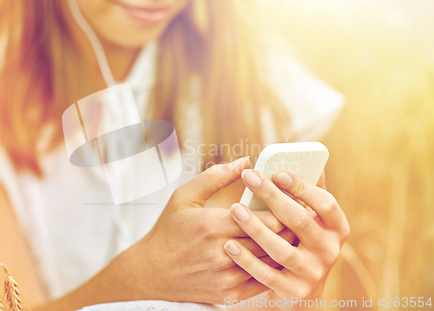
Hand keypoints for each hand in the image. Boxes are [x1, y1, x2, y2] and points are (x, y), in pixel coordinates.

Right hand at [110, 157, 295, 303]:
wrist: (152, 272)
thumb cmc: (168, 231)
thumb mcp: (184, 197)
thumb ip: (214, 178)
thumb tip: (243, 161)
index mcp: (212, 225)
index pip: (264, 218)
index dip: (284, 209)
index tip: (295, 200)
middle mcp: (222, 253)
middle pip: (273, 240)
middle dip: (291, 227)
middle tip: (304, 216)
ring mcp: (227, 276)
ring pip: (271, 262)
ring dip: (286, 248)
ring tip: (299, 235)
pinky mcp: (229, 294)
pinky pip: (263, 282)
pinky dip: (275, 269)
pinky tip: (280, 257)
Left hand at [223, 170, 348, 306]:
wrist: (298, 290)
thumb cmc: (299, 241)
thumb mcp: (312, 219)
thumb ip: (309, 193)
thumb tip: (310, 160)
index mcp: (336, 228)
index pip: (325, 203)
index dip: (303, 187)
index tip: (278, 173)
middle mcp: (329, 251)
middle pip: (300, 221)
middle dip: (272, 197)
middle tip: (249, 178)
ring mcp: (312, 273)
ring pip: (281, 248)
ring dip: (256, 227)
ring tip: (234, 210)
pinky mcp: (293, 291)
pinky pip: (266, 275)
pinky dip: (247, 260)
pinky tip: (228, 245)